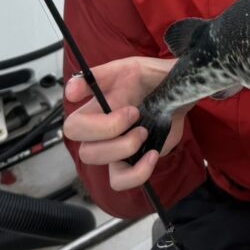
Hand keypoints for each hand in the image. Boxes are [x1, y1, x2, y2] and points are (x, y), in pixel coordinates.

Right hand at [63, 56, 189, 190]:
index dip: (92, 125)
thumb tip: (71, 90)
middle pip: (86, 152)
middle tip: (137, 114)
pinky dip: (138, 173)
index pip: (73, 128)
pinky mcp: (133, 161)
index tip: (124, 108)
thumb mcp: (128, 69)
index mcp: (95, 110)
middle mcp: (101, 133)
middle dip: (113, 134)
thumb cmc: (150, 78)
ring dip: (125, 150)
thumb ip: (99, 75)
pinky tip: (152, 154)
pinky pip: (121, 181)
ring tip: (145, 132)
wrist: (178, 91)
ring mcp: (116, 149)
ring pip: (102, 167)